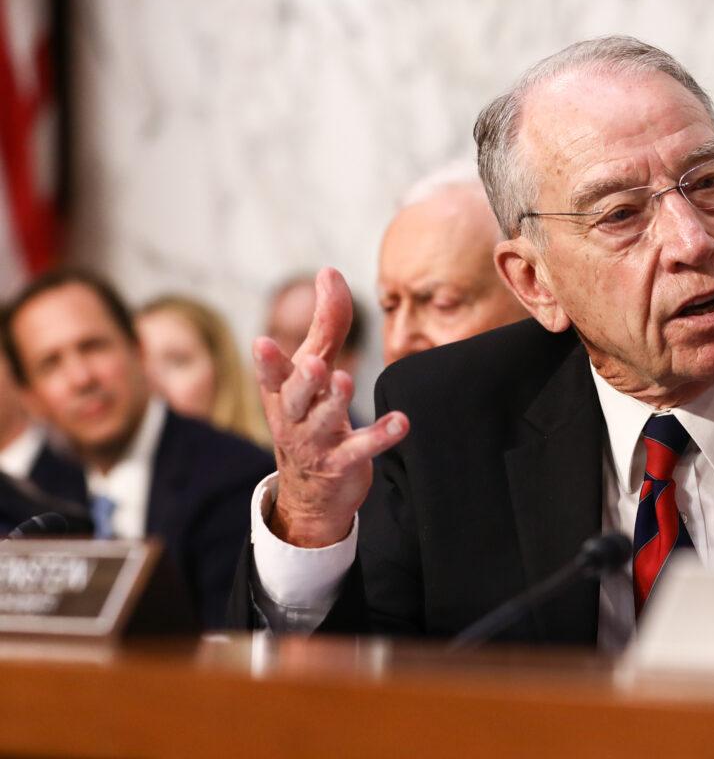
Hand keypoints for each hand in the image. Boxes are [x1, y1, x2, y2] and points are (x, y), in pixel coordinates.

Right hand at [254, 268, 408, 546]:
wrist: (310, 491)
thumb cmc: (309, 413)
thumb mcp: (312, 368)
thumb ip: (326, 323)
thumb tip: (329, 271)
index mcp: (282, 391)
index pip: (272, 373)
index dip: (267, 360)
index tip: (262, 342)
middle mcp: (295, 416)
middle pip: (295, 396)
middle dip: (303, 379)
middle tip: (314, 363)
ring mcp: (317, 442)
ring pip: (325, 420)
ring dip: (335, 401)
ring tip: (345, 381)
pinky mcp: (343, 462)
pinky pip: (362, 449)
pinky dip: (381, 435)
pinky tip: (402, 422)